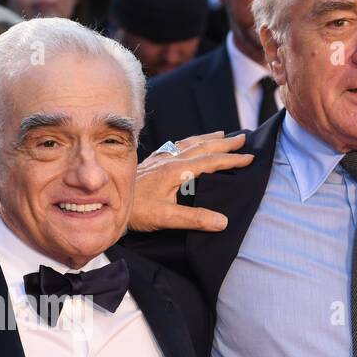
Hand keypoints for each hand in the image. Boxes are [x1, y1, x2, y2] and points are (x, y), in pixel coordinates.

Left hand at [130, 131, 253, 232]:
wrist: (107, 202)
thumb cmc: (136, 211)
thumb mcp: (167, 218)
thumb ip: (195, 218)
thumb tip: (222, 222)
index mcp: (177, 170)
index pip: (211, 161)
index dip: (231, 159)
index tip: (249, 157)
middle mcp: (170, 160)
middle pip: (203, 146)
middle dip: (225, 142)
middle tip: (243, 138)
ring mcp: (160, 159)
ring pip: (189, 143)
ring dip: (208, 138)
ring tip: (222, 134)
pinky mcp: (151, 162)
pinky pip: (176, 146)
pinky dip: (189, 142)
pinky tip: (188, 143)